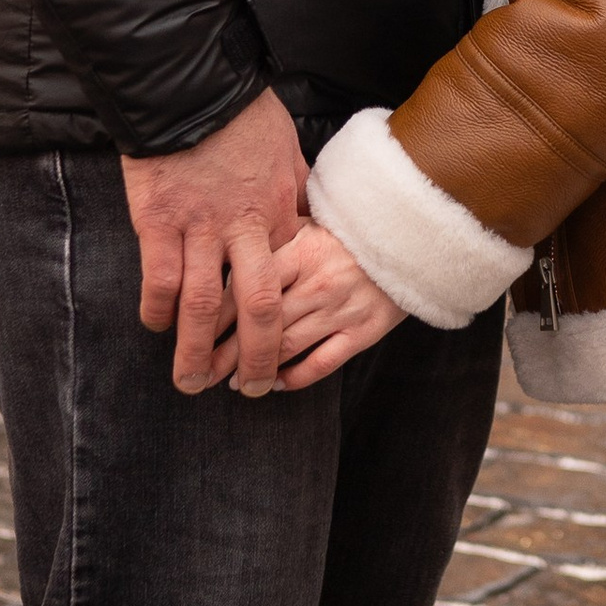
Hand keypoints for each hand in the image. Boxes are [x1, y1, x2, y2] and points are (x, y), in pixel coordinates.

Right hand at [122, 90, 308, 396]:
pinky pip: (159, 279)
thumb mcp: (287, 150)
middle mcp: (244, 228)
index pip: (289, 280)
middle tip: (247, 389)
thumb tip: (308, 213)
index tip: (282, 346)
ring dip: (196, 351)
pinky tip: (156, 326)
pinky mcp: (158, 221)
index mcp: (280, 212)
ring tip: (191, 383)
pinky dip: (157, 310)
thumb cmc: (242, 112)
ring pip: (203, 306)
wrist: (189, 84)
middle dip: (255, 356)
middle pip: (258, 308)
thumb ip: (296, 189)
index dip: (287, 318)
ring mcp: (199, 227)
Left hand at [212, 222, 403, 392]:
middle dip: (224, 351)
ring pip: (286, 347)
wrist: (414, 238)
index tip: (190, 331)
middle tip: (199, 369)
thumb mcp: (312, 222)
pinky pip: (322, 363)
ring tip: (231, 381)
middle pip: (259, 323)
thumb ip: (274, 237)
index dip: (214, 314)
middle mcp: (318, 282)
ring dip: (253, 368)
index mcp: (301, 251)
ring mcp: (342, 310)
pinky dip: (295, 378)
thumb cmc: (352, 231)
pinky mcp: (365, 332)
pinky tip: (275, 383)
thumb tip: (225, 251)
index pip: (246, 286)